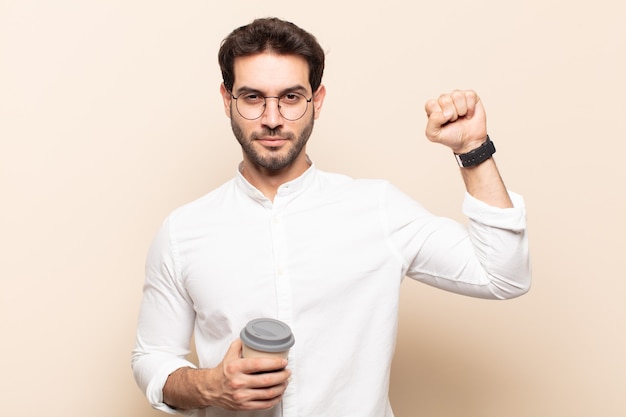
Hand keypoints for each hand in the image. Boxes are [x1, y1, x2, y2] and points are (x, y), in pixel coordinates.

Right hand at [163, 338, 290, 410]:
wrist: (210, 388)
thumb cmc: (222, 371)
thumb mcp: (230, 354)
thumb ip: (242, 343)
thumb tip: (253, 334)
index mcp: (236, 368)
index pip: (259, 365)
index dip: (275, 363)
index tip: (283, 362)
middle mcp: (238, 382)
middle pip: (267, 380)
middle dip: (282, 376)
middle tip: (287, 372)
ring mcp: (241, 396)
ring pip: (267, 393)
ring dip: (281, 388)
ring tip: (285, 382)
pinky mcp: (243, 406)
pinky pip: (264, 404)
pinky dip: (275, 399)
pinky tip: (278, 394)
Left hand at [424, 90, 487, 153]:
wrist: (469, 141)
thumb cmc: (451, 137)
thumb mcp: (434, 135)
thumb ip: (432, 122)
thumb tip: (445, 112)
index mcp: (432, 107)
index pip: (431, 104)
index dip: (439, 116)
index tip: (443, 123)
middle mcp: (444, 100)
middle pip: (444, 99)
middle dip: (451, 114)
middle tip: (454, 120)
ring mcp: (457, 97)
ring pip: (457, 95)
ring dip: (461, 110)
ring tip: (461, 116)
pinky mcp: (470, 96)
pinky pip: (470, 95)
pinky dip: (470, 107)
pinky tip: (469, 113)